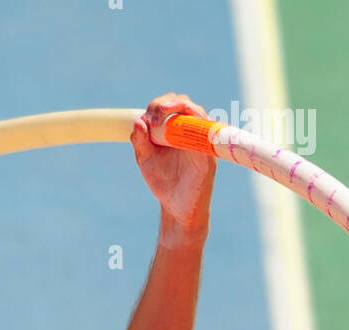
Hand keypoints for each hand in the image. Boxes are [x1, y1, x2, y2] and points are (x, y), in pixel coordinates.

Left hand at [131, 94, 214, 237]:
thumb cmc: (163, 181)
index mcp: (173, 129)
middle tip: (154, 119)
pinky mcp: (208, 153)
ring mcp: (200, 139)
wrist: (176, 207)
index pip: (168, 105)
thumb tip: (139, 122)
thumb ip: (140, 142)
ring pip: (197, 112)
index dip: (157, 106)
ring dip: (182, 108)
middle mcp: (189, 130)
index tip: (147, 119)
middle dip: (167, 104)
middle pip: (183, 103)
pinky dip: (199, 122)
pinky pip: (208, 132)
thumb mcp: (146, 160)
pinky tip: (188, 120)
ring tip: (163, 119)